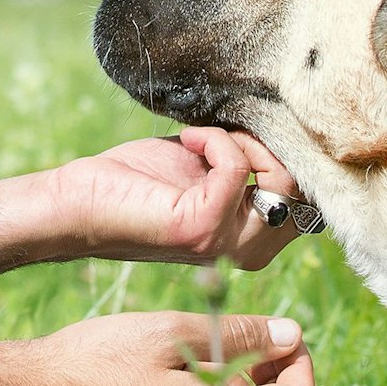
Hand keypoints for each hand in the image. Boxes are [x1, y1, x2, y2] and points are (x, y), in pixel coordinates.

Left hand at [51, 126, 310, 269]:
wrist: (77, 200)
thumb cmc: (136, 180)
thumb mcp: (207, 167)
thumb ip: (248, 162)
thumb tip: (292, 137)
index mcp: (250, 238)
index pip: (309, 203)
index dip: (291, 159)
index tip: (252, 135)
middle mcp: (244, 250)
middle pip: (303, 193)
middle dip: (272, 149)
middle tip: (225, 137)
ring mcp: (223, 244)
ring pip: (283, 184)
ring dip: (245, 144)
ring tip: (205, 139)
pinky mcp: (199, 229)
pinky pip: (237, 169)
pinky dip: (217, 141)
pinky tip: (188, 140)